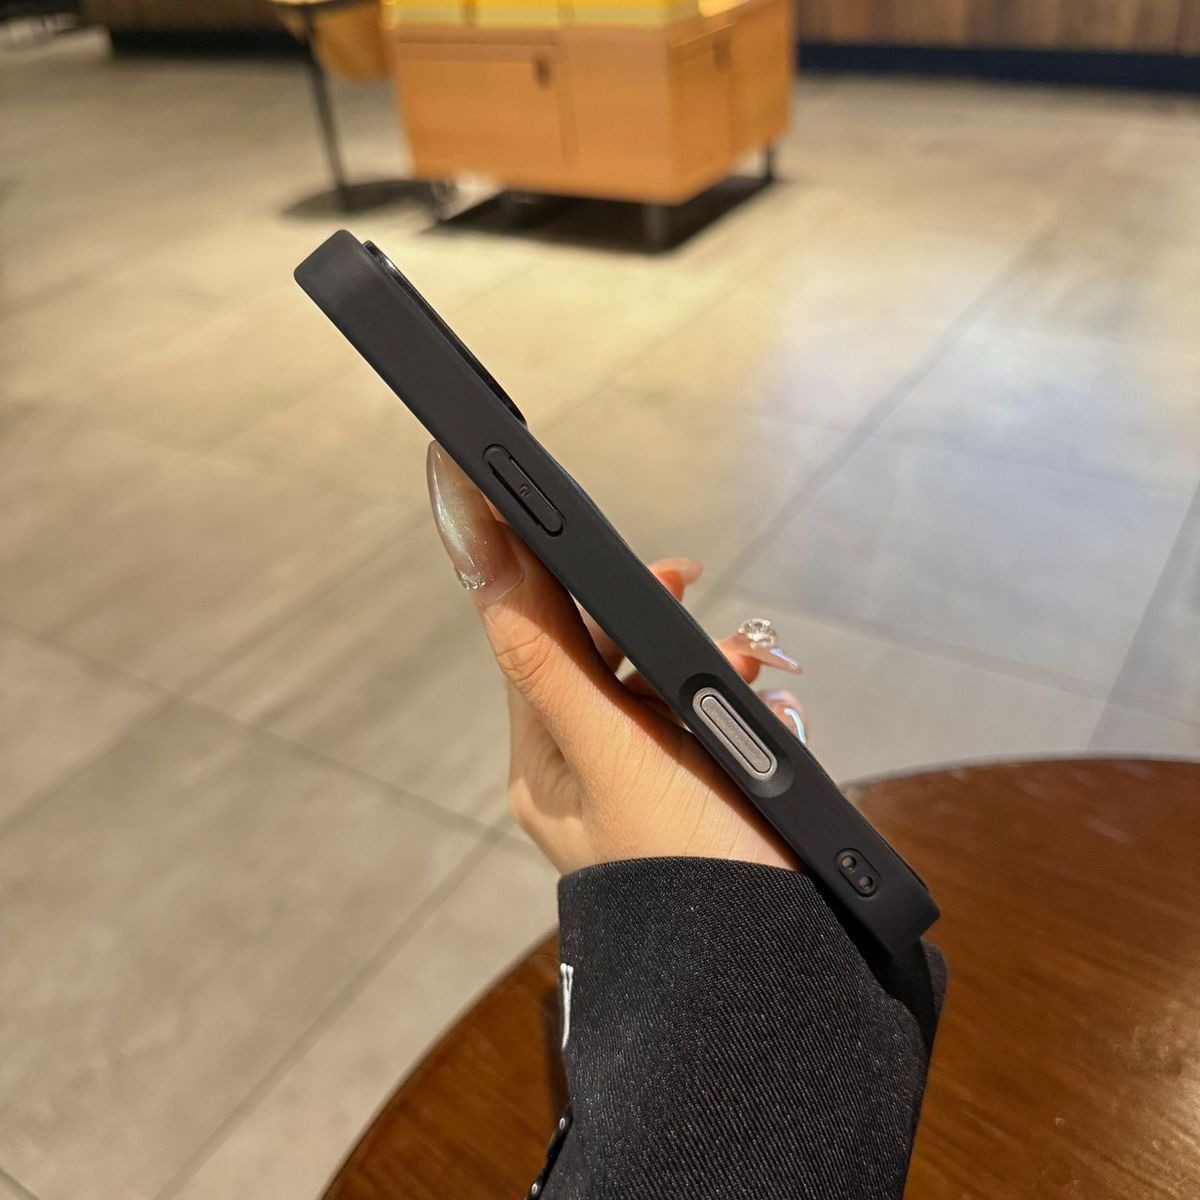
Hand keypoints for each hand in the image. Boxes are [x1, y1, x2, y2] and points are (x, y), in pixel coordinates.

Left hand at [426, 443, 808, 874]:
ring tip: (736, 652)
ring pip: (650, 675)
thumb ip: (547, 653)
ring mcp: (639, 774)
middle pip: (594, 648)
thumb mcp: (611, 752)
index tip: (542, 501)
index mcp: (545, 758)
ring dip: (690, 647)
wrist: (768, 970)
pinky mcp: (692, 780)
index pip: (526, 634)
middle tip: (681, 574)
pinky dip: (723, 687)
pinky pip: (695, 710)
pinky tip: (755, 687)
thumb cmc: (684, 868)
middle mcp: (582, 762)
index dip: (532, 563)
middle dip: (637, 606)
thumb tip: (476, 549)